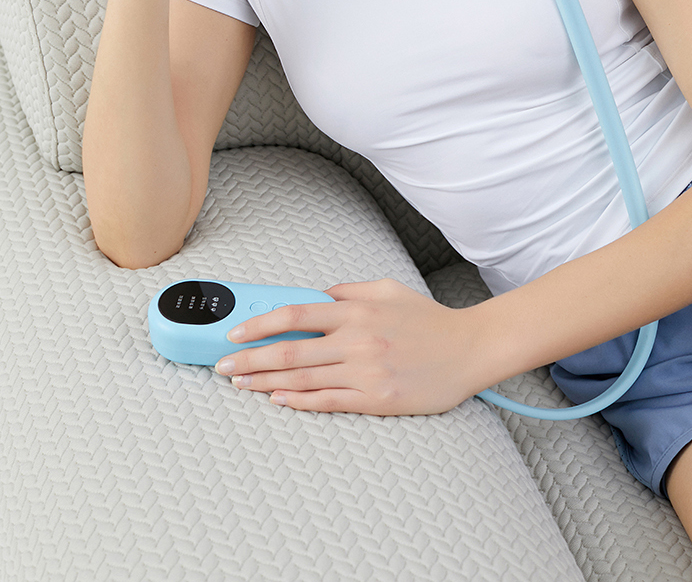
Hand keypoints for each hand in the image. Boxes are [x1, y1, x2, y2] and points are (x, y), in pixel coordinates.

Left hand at [213, 277, 481, 414]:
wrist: (470, 350)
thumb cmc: (427, 320)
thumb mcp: (386, 289)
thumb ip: (347, 291)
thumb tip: (313, 297)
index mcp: (356, 310)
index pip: (295, 314)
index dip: (259, 324)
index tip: (235, 332)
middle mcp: (357, 340)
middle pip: (290, 351)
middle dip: (249, 359)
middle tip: (222, 365)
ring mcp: (366, 372)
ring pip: (303, 380)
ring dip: (265, 383)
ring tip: (240, 383)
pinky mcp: (377, 399)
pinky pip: (329, 402)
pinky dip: (299, 401)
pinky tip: (277, 400)